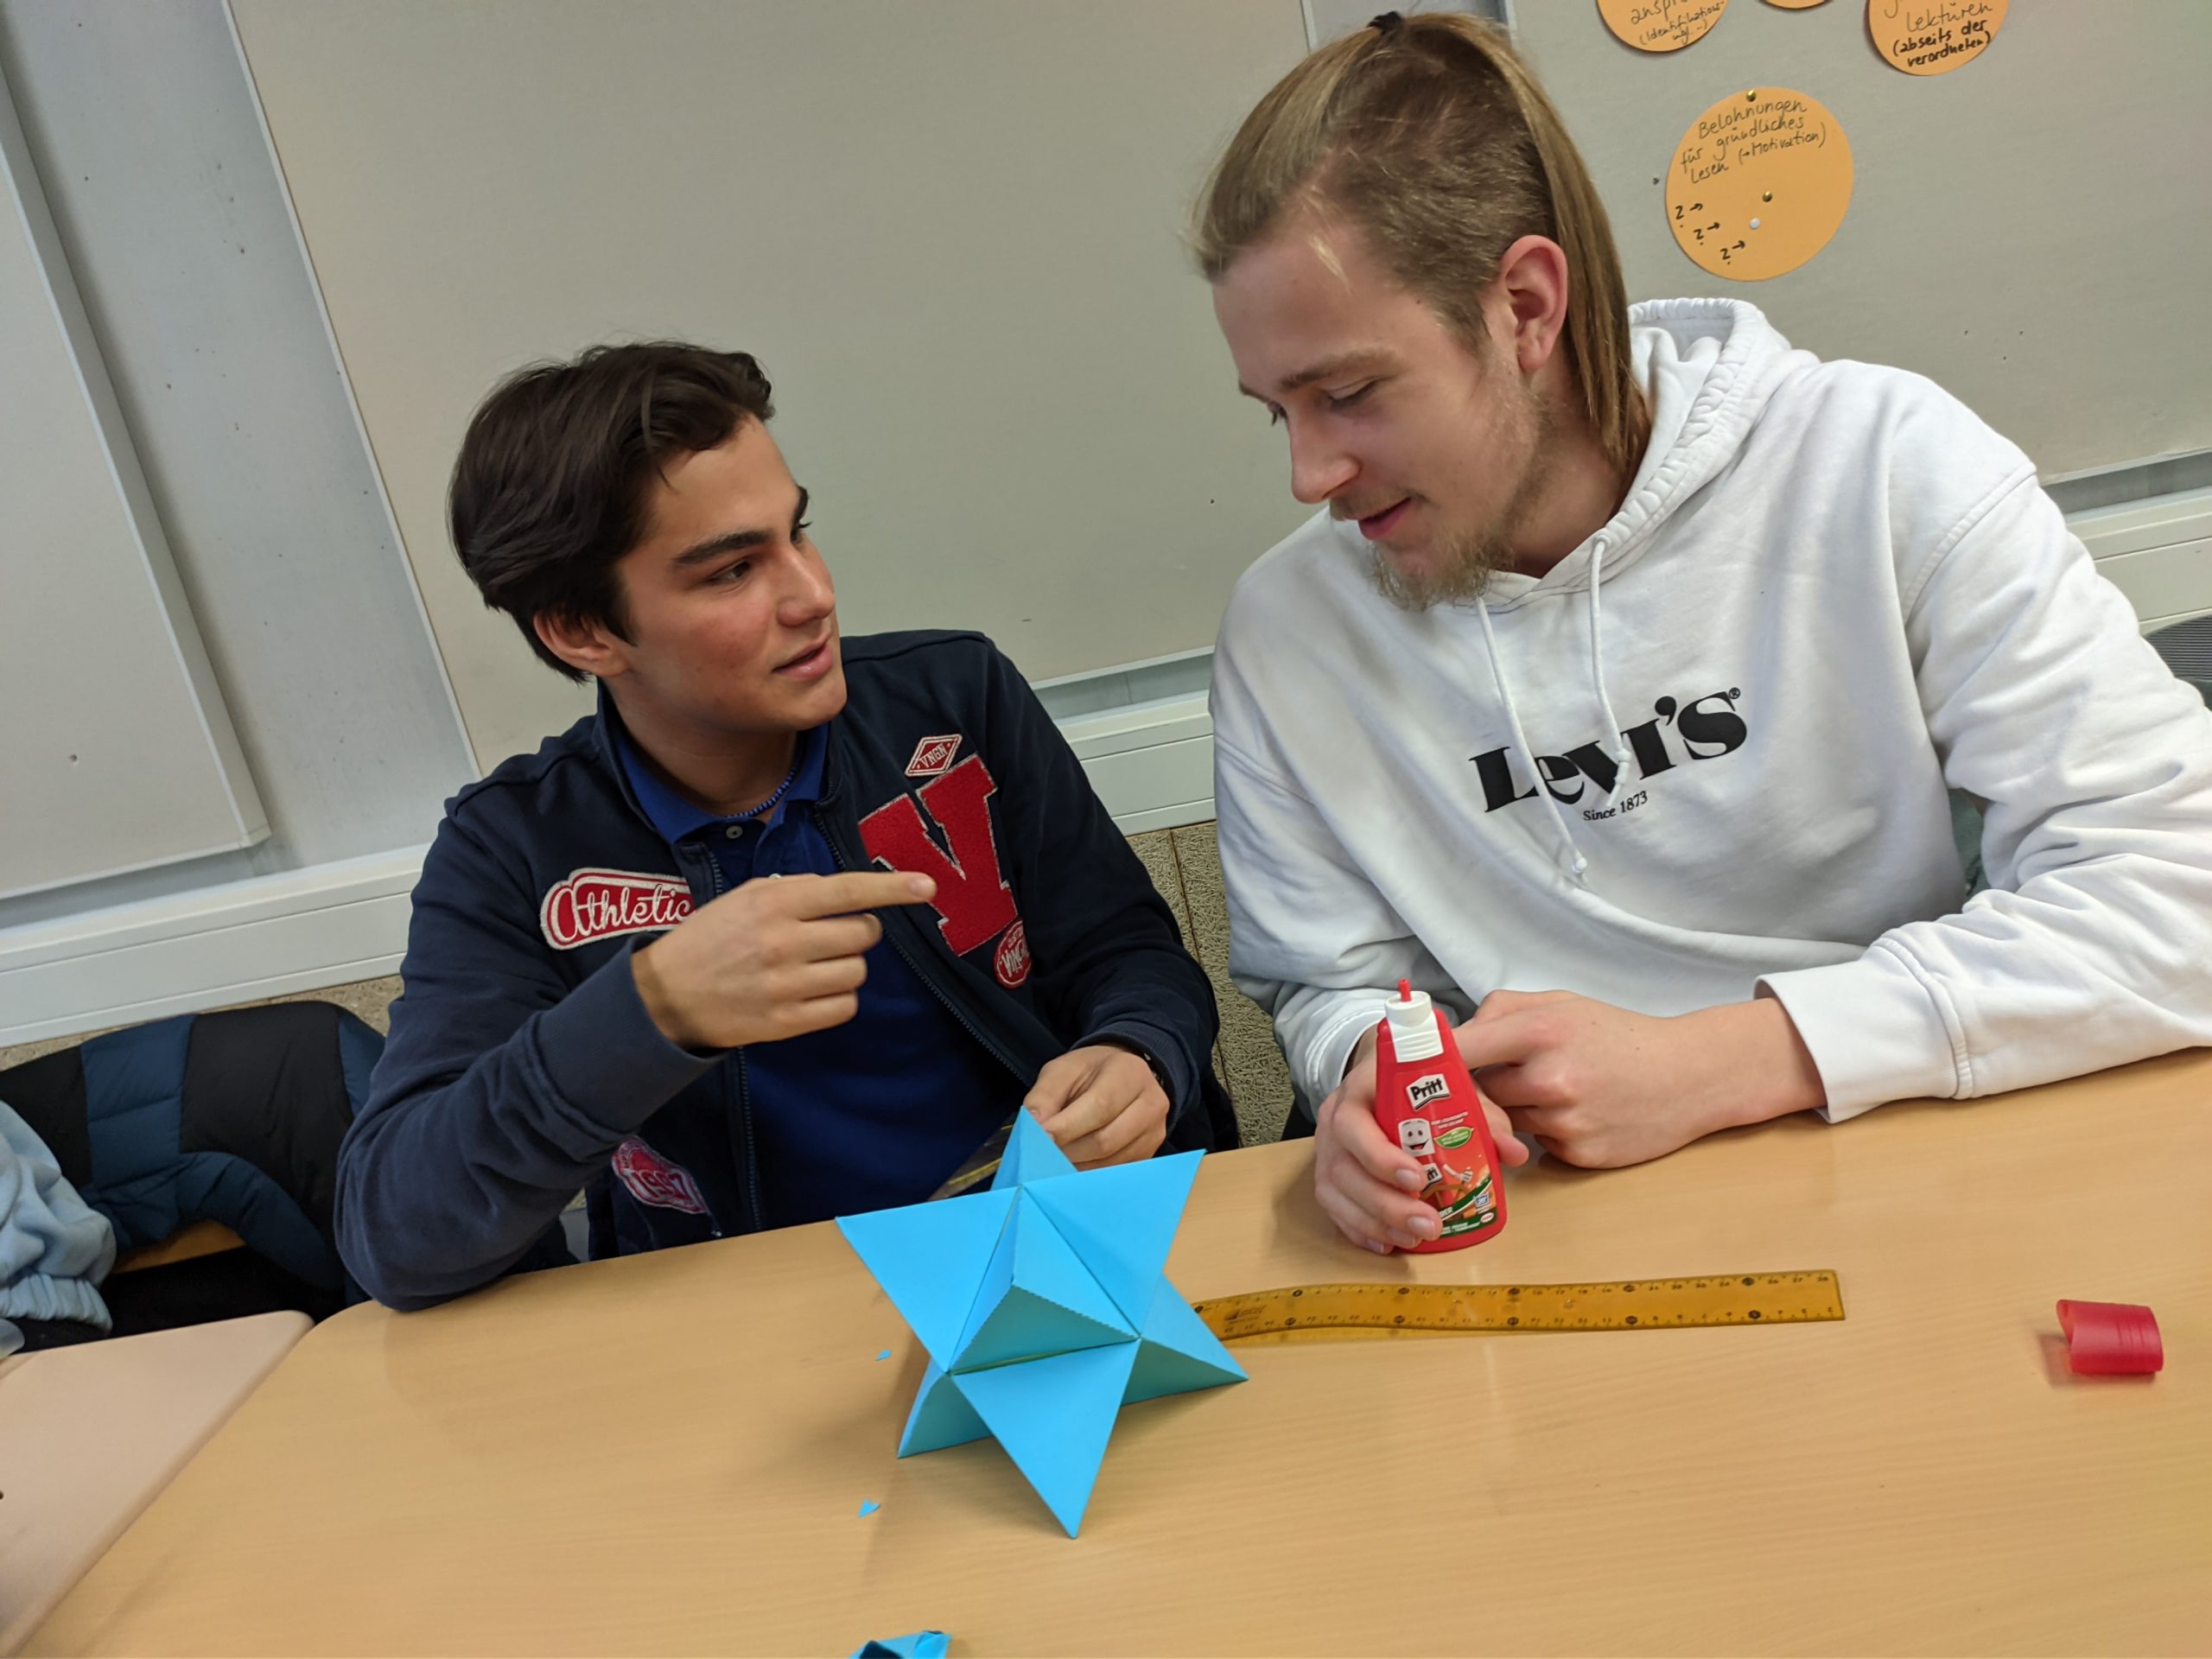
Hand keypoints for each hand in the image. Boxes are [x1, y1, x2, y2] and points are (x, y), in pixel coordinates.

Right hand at [631, 871, 935, 1050]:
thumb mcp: (746, 896)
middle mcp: (784, 941)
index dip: (891, 888)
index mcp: (774, 902)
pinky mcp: (787, 1021)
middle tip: (834, 935)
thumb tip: (845, 893)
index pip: (847, 891)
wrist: (668, 996)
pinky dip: (839, 998)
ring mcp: (787, 984)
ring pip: (857, 972)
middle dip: (859, 931)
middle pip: (863, 934)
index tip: (926, 887)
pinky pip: (845, 1007)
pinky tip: (813, 991)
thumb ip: (796, 888)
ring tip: (813, 966)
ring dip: (846, 966)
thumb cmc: (712, 937)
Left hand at [1025, 1044, 1168, 1168]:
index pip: (1100, 1106)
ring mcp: (1153, 1132)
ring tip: (1055, 1155)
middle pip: (1106, 1140)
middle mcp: (1151, 1103)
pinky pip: (1114, 1172)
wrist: (1119, 1077)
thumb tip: (1033, 1128)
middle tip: (1040, 1152)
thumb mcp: (1061, 1071)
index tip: (1039, 1139)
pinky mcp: (1148, 1154)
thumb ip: (1044, 1097)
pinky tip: (1073, 1161)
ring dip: (1075, 1164)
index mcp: (1130, 1072)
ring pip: (1109, 1162)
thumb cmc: (1089, 1073)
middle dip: (1067, 1150)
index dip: (1067, 1127)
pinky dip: (1088, 1171)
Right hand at [1312, 1027, 1527, 1254]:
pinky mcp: (1325, 1172)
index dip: (1379, 1156)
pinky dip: (1359, 1229)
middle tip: (1427, 1224)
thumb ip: (1484, 1117)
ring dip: (1375, 1222)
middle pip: (1343, 1166)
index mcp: (1362, 1088)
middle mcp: (1335, 1117)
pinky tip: (1388, 1243)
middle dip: (1385, 1203)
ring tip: (1414, 1239)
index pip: (1354, 1121)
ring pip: (1334, 1192)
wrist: (1388, 1077)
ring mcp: (1327, 1147)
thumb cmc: (1423, 1084)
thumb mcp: (1455, 1087)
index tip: (1417, 1180)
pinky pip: (1333, 1208)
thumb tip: (1515, 1152)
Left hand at [1462, 991, 1824, 1167]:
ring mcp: (1565, 1121)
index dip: (1432, 1059)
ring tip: (1555, 1091)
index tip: (1414, 1065)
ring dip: (1516, 1112)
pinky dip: (1545, 1134)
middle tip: (1496, 1080)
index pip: (1462, 1049)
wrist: (1691, 1076)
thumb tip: (1450, 1034)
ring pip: (1507, 1122)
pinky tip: (1579, 1115)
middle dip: (1482, 1089)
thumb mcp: (1563, 1003)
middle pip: (1478, 1093)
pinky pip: (1537, 1146)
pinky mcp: (1578, 1155)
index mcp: (1541, 1030)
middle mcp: (1550, 1077)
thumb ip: (1502, 1011)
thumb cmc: (1620, 1036)